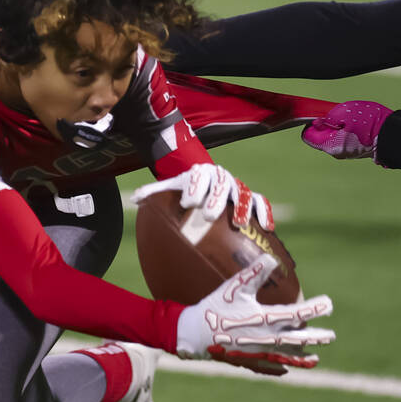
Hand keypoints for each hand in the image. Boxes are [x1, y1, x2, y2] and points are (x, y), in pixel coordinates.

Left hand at [131, 163, 273, 229]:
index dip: (193, 188)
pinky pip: (261, 202)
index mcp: (199, 173)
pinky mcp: (250, 197)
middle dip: (215, 200)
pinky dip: (264, 212)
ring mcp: (236, 187)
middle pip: (220, 186)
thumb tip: (134, 199)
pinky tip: (266, 228)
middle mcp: (220, 177)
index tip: (187, 203)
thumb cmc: (186, 188)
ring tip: (240, 223)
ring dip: (242, 207)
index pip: (197, 177)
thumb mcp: (170, 187)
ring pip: (243, 193)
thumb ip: (154, 193)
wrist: (207, 179)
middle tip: (208, 216)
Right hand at [175, 254, 334, 375]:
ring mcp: (259, 353)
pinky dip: (280, 367)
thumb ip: (255, 272)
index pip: (298, 313)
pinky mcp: (248, 362)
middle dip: (316, 337)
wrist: (194, 334)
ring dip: (303, 357)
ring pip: (287, 356)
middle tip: (332, 336)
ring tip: (316, 359)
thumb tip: (272, 258)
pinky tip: (287, 369)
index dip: (315, 308)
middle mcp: (267, 338)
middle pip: (299, 338)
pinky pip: (269, 367)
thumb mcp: (235, 286)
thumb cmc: (216, 307)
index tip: (329, 304)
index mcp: (266, 318)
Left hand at [301, 100, 392, 159]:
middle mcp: (336, 153)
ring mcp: (346, 153)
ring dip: (338, 127)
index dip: (311, 124)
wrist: (393, 134)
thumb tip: (317, 123)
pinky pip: (344, 140)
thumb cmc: (370, 123)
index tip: (320, 117)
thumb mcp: (344, 112)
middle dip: (326, 125)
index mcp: (330, 146)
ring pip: (333, 138)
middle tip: (340, 116)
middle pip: (320, 137)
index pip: (308, 136)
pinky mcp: (355, 151)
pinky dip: (347, 131)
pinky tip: (358, 125)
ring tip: (352, 120)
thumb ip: (326, 119)